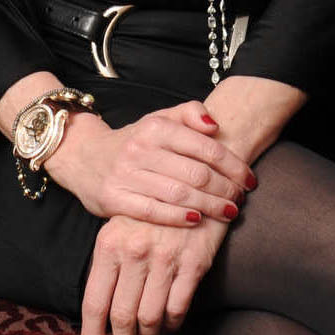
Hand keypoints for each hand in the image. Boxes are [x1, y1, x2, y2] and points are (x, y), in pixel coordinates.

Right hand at [49, 102, 256, 226]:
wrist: (85, 157)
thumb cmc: (135, 141)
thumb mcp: (159, 119)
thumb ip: (190, 113)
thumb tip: (215, 125)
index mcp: (156, 127)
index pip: (206, 147)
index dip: (234, 165)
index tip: (250, 179)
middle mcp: (141, 148)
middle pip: (196, 173)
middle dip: (226, 188)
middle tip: (241, 198)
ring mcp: (126, 175)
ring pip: (179, 193)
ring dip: (210, 206)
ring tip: (229, 212)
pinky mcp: (114, 199)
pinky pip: (153, 211)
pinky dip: (179, 217)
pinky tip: (198, 221)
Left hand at [80, 213, 228, 334]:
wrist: (197, 183)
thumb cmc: (153, 210)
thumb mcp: (121, 227)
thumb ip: (109, 263)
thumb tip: (99, 311)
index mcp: (109, 242)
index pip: (94, 302)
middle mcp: (134, 251)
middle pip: (121, 316)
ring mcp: (165, 257)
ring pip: (149, 318)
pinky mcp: (194, 262)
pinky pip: (177, 308)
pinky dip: (171, 324)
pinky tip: (169, 324)